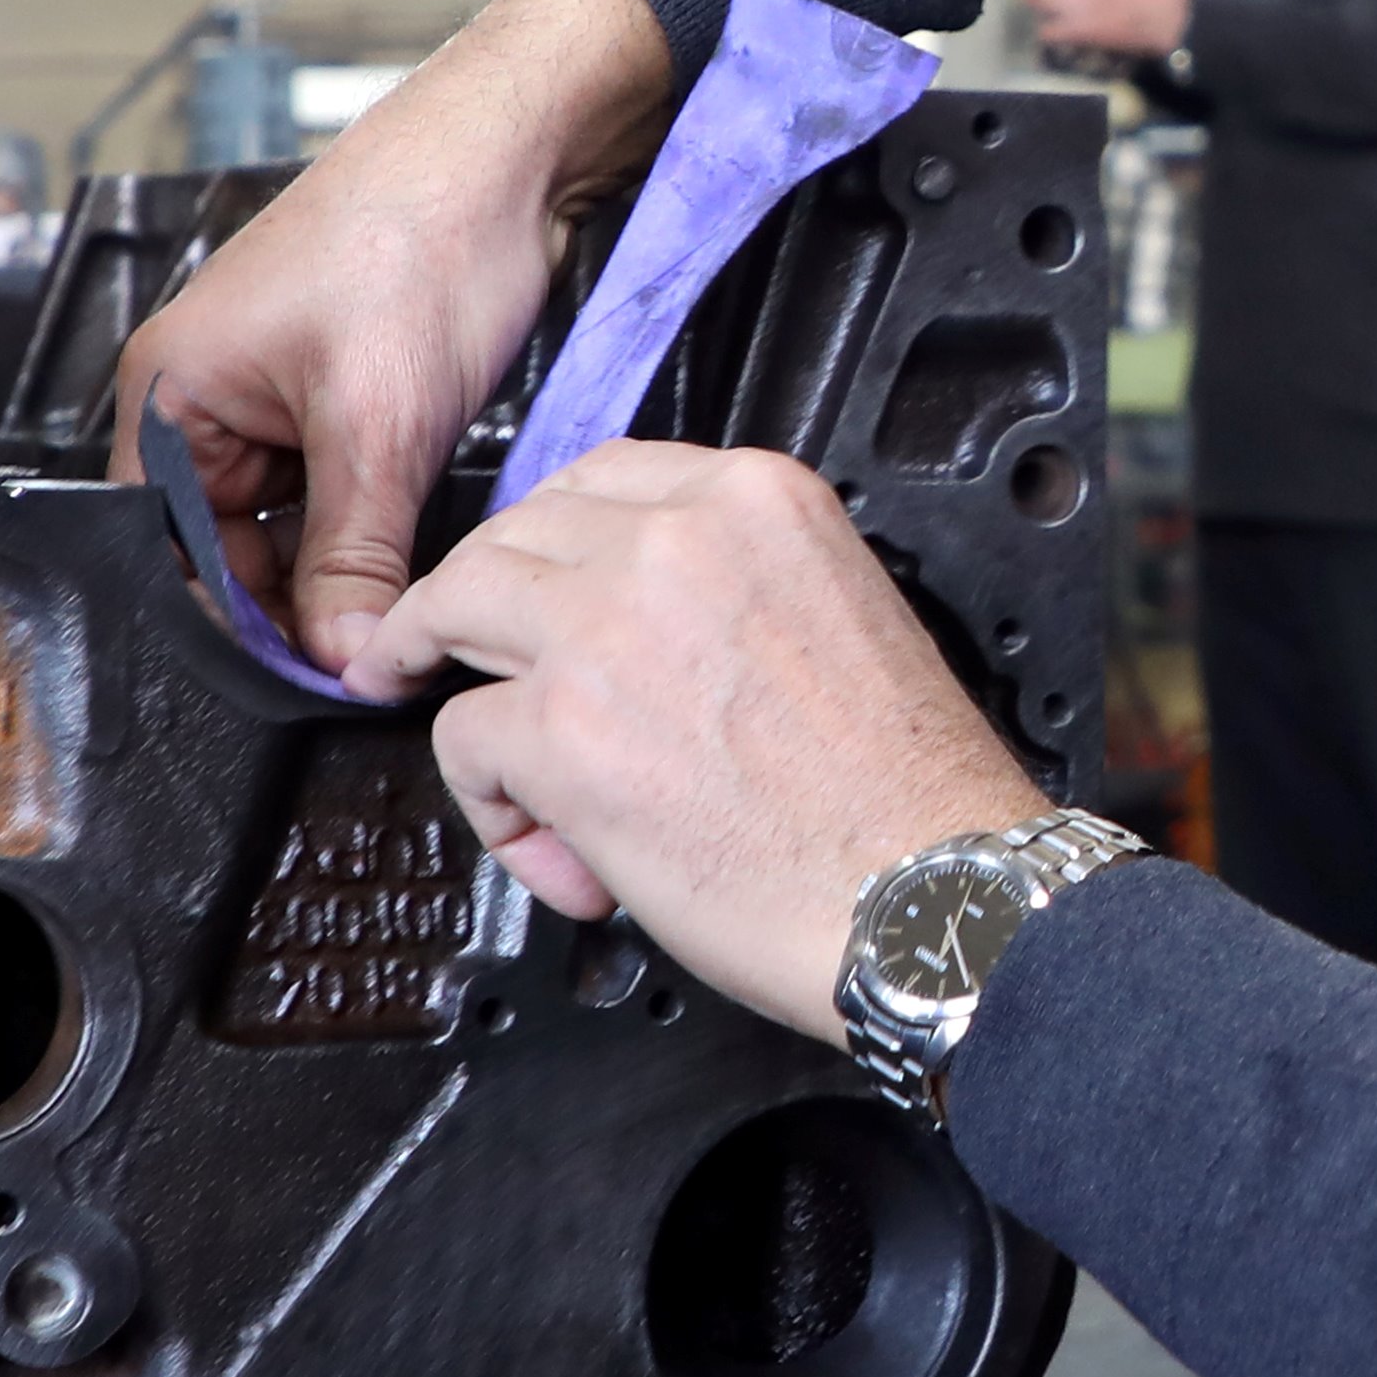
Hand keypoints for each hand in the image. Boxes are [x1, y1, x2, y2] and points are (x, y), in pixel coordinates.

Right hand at [114, 0, 676, 675]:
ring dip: (347, 566)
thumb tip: (342, 660)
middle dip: (299, 603)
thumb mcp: (376, 425)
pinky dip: (379, 525)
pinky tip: (417, 544)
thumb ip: (350, 557)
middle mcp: (209, 399)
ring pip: (297, 530)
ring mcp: (279, 399)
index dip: (238, 622)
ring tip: (401, 596)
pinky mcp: (347, 398)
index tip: (310, 674)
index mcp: (171, 394)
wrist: (512, 156)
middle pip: (231, 551)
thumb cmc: (414, 237)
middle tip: (370, 652)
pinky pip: (345, 494)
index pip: (171, 554)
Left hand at [378, 442, 1037, 1024]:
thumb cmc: (905, 795)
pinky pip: (463, 737)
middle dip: (477, 600)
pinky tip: (550, 848)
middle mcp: (677, 541)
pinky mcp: (561, 732)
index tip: (531, 580)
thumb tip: (624, 631)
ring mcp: (606, 629)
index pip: (601, 480)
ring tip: (476, 738)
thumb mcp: (839, 613)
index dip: (549, 540)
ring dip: (445, 670)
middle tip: (455, 653)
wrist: (932, 897)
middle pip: (511, 533)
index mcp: (758, 500)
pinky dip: (489, 803)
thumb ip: (729, 588)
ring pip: (455, 607)